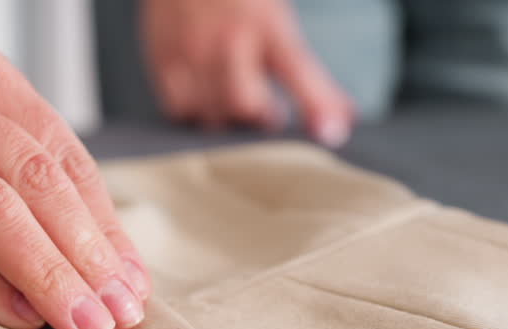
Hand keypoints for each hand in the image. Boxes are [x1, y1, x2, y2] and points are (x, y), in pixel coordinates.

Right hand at [141, 0, 354, 145]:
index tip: (332, 132)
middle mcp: (229, 39)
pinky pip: (179, 110)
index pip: (298, 68)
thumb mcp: (275, 18)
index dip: (316, 102)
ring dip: (228, 118)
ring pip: (212, 113)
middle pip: (244, 104)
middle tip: (267, 113)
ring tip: (233, 102)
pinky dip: (194, 113)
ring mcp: (193, 52)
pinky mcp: (163, 61)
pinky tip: (204, 98)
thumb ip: (306, 72)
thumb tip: (343, 116)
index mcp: (266, 23)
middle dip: (259, 117)